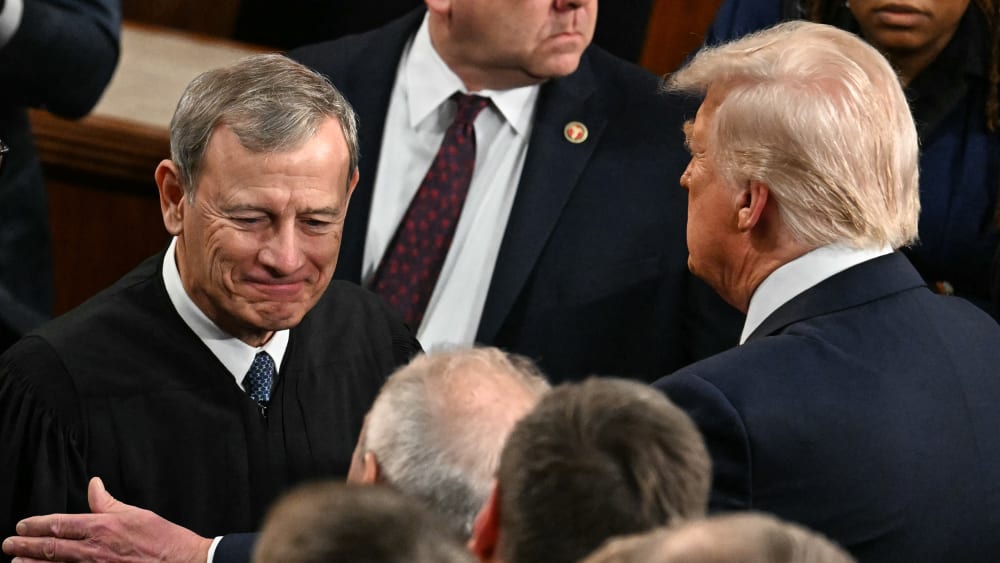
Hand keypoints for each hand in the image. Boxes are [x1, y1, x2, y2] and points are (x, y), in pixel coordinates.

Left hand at [1, 477, 212, 562]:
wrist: (182, 562)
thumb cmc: (162, 539)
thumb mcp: (135, 514)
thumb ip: (108, 502)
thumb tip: (94, 484)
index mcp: (104, 527)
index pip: (62, 523)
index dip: (39, 524)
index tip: (23, 525)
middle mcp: (96, 550)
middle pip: (53, 546)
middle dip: (26, 544)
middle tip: (8, 543)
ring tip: (15, 561)